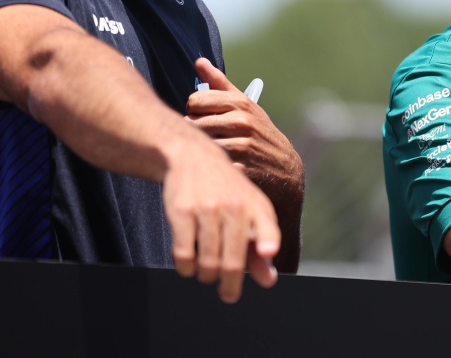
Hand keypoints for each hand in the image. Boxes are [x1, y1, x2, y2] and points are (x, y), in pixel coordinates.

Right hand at [161, 135, 280, 302]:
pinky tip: (188, 265)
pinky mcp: (182, 211)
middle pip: (233, 263)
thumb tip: (269, 281)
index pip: (268, 226)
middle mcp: (235, 206)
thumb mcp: (250, 212)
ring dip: (206, 276)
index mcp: (257, 207)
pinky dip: (186, 268)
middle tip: (228, 292)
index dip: (268, 240)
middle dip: (230, 285)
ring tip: (206, 272)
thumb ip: (259, 248)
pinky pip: (184, 255)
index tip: (268, 251)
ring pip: (207, 264)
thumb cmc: (227, 194)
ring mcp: (207, 208)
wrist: (193, 157)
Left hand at [186, 58, 304, 211]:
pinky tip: (217, 163)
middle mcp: (241, 122)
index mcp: (240, 103)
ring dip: (200, 148)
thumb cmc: (258, 130)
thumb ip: (219, 83)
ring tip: (210, 149)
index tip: (202, 116)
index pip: (195, 100)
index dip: (194, 110)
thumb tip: (199, 61)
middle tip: (205, 136)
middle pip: (193, 123)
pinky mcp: (240, 168)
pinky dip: (210, 163)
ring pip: (200, 143)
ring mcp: (242, 146)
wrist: (283, 166)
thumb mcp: (244, 104)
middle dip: (195, 130)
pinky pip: (211, 162)